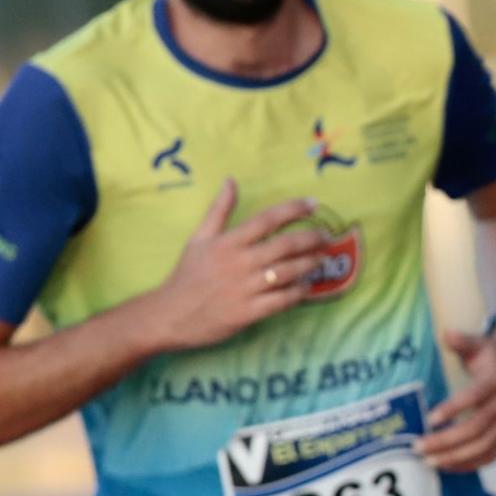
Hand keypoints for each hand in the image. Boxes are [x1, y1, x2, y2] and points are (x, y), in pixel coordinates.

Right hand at [142, 179, 326, 351]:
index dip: (294, 209)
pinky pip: (282, 300)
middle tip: (326, 237)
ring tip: (322, 258)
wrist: (169, 316)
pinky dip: (299, 292)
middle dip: (311, 238)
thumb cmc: (187, 275)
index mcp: (228, 242)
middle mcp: (239, 263)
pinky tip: (307, 287)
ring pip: (288, 272)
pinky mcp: (248, 312)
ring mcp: (245, 288)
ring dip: (310, 264)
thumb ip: (219, 210)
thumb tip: (231, 180)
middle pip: (285, 245)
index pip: (267, 219)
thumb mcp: (198, 238)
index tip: (314, 204)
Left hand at [417, 325, 495, 472]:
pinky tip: (449, 466)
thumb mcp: (478, 343)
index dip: (454, 408)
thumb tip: (447, 334)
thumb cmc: (491, 355)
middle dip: (446, 441)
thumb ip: (461, 341)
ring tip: (430, 461)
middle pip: (477, 428)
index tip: (430, 419)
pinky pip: (492, 454)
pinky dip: (470, 463)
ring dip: (456, 457)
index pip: (475, 397)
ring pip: (484, 446)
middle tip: (419, 447)